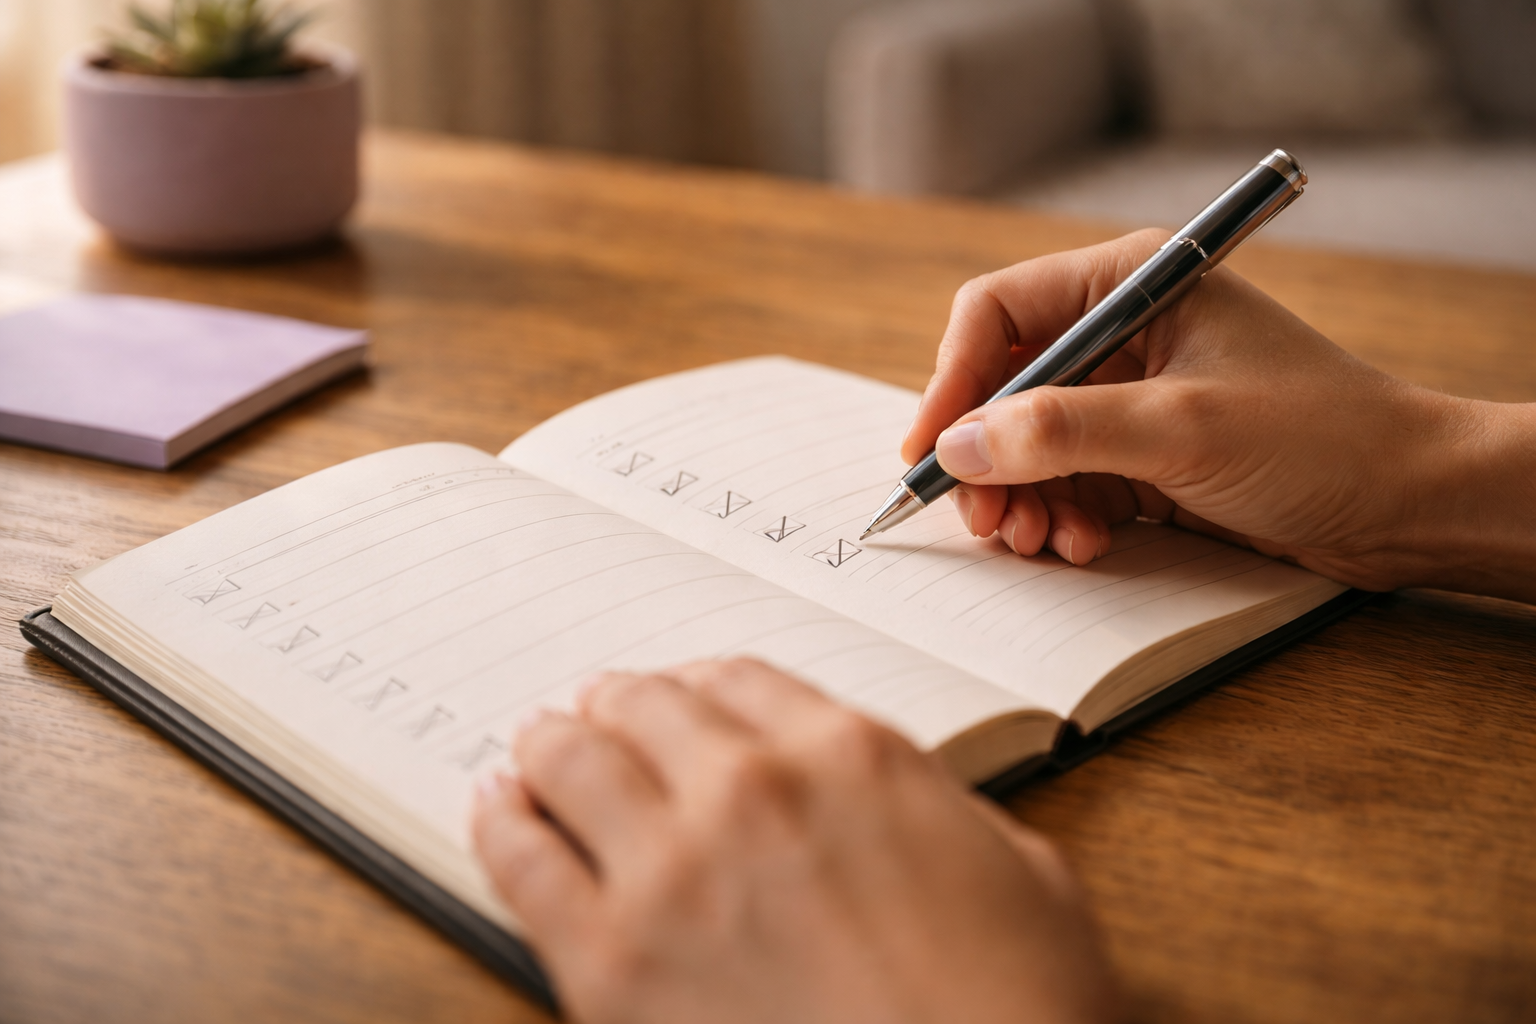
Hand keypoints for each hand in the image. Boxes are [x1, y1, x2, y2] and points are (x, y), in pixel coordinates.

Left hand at [473, 659, 1117, 1023]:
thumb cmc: (1018, 1006)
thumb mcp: (1021, 870)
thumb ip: (934, 810)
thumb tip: (892, 803)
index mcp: (850, 755)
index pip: (737, 679)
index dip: (696, 683)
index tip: (678, 696)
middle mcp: (751, 788)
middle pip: (645, 705)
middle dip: (618, 703)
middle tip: (597, 710)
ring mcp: (672, 871)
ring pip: (571, 760)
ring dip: (553, 744)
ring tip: (540, 746)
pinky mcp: (611, 963)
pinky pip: (522, 860)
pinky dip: (503, 821)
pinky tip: (499, 805)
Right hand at [903, 229, 1535, 602]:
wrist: (1408, 504)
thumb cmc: (1320, 439)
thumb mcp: (1180, 429)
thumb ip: (1061, 433)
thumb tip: (958, 446)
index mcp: (1134, 283)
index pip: (999, 312)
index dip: (953, 380)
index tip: (929, 449)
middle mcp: (1124, 332)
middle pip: (1004, 386)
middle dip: (986, 456)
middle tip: (983, 520)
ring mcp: (1132, 396)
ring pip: (1028, 444)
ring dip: (1021, 498)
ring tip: (1038, 544)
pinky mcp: (1144, 454)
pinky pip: (1068, 482)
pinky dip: (1061, 517)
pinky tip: (1083, 545)